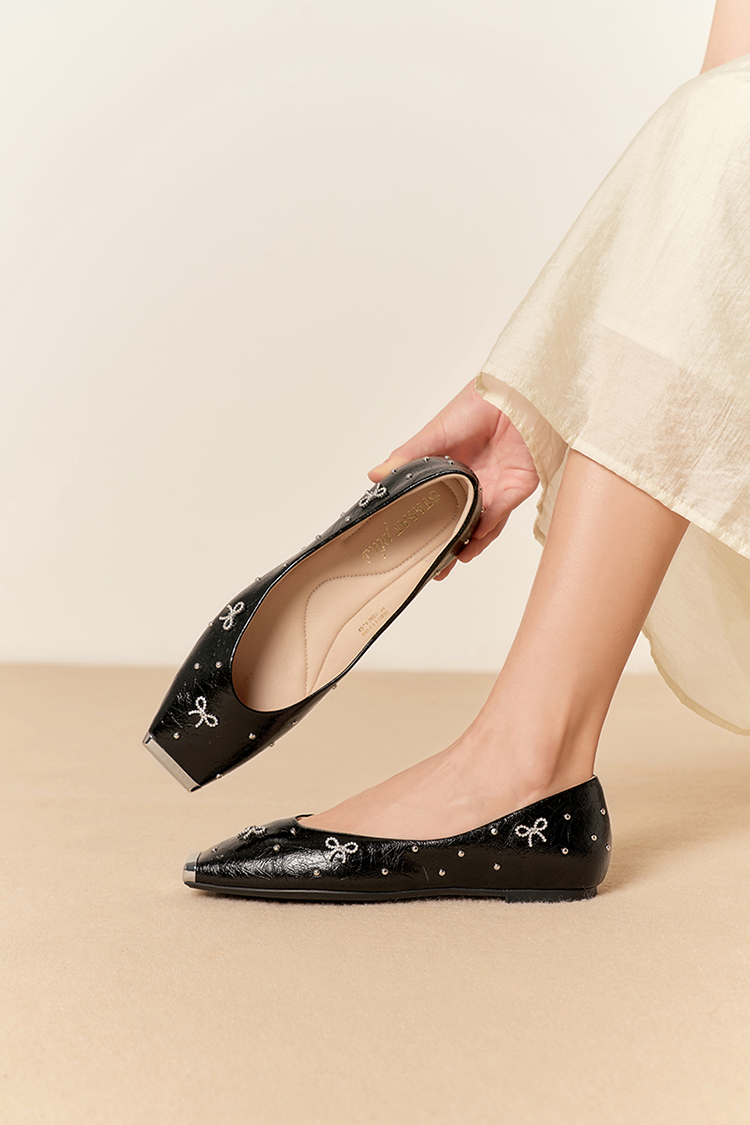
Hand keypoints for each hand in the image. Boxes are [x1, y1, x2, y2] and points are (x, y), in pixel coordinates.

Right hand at [369, 381, 538, 577]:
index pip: (437, 506)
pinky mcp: (517, 486)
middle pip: (460, 522)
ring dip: (468, 544)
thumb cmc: (476, 405)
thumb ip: (407, 458)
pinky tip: (472, 539)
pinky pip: (501, 513)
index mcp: (452, 471)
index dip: (426, 527)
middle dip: (448, 547)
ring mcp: (496, 487)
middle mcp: (474, 483)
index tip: (410, 549)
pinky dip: (487, 527)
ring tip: (452, 562)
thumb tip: (374, 475)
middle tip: (432, 569)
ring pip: (481, 524)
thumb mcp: (433, 434)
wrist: (513, 393)